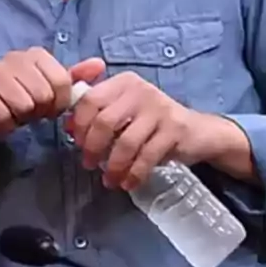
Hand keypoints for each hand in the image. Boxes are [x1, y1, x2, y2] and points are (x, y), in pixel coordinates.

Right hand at [0, 50, 105, 147]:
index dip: (59, 102)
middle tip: (30, 110)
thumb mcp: (50, 89)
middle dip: (39, 110)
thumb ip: (74, 78)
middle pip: (43, 94)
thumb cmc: (21, 99)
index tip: (50, 106)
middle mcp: (13, 57)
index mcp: (35, 54)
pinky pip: (3, 115)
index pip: (62, 81)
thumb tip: (99, 64)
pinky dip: (5, 123)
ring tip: (15, 112)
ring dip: (22, 117)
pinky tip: (1, 117)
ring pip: (24, 105)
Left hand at [67, 71, 201, 191]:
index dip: (79, 124)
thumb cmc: (152, 122)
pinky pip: (147, 156)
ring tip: (109, 179)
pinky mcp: (175, 130)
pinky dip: (134, 174)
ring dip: (113, 166)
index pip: (90, 99)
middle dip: (92, 147)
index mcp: (123, 83)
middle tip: (88, 163)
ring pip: (126, 142)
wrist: (198, 132)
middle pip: (104, 121)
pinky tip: (127, 183)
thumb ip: (95, 113)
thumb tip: (67, 126)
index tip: (76, 142)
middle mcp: (141, 90)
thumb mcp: (124, 111)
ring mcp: (160, 109)